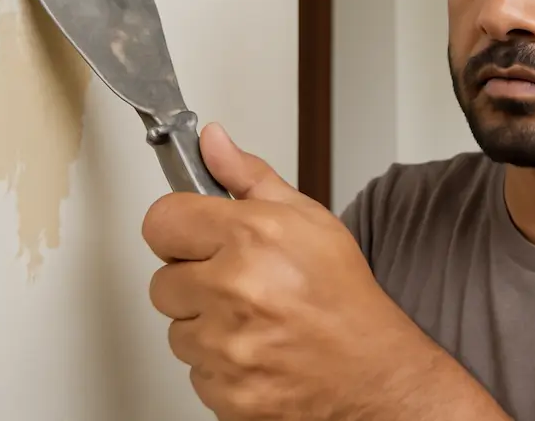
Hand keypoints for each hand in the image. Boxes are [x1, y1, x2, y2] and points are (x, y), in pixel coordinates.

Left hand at [141, 123, 433, 419]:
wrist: (373, 370)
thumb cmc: (343, 294)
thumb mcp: (307, 218)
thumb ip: (248, 178)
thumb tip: (213, 142)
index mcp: (252, 236)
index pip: (161, 222)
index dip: (179, 229)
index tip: (196, 237)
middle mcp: (234, 289)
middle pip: (163, 282)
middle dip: (195, 281)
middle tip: (240, 283)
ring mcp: (227, 346)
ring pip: (177, 331)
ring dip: (206, 326)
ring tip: (253, 320)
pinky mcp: (224, 391)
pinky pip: (195, 371)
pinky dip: (219, 365)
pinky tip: (256, 350)